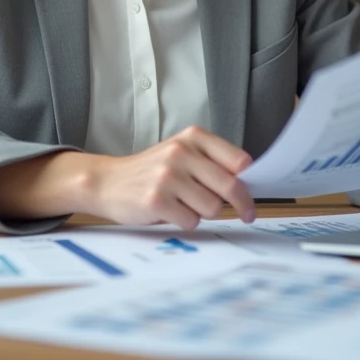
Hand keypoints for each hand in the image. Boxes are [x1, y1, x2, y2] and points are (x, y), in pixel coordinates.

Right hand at [86, 126, 256, 228]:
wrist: (107, 181)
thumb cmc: (151, 171)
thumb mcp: (181, 153)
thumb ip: (211, 163)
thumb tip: (248, 185)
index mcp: (193, 137)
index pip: (239, 160)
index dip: (250, 181)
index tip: (252, 195)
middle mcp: (181, 152)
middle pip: (230, 186)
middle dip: (242, 205)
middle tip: (246, 215)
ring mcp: (168, 176)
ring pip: (213, 208)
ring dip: (204, 213)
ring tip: (186, 204)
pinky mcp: (156, 200)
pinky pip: (191, 221)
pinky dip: (185, 221)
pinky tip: (170, 211)